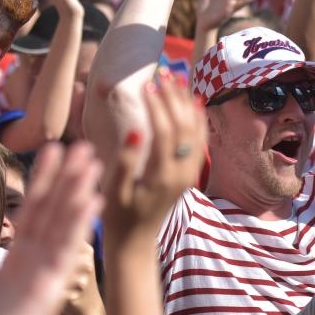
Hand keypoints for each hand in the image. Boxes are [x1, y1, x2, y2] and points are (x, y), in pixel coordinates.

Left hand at [0, 142, 103, 314]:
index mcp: (15, 259)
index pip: (31, 212)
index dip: (42, 182)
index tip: (51, 153)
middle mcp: (35, 261)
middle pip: (54, 211)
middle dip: (68, 178)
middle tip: (83, 146)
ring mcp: (46, 272)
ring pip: (65, 224)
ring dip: (78, 193)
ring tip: (92, 163)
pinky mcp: (52, 286)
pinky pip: (67, 249)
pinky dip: (78, 225)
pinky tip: (90, 201)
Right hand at [103, 72, 205, 239]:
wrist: (135, 241)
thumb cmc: (117, 216)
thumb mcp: (114, 191)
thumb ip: (124, 159)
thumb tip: (134, 128)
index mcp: (161, 177)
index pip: (166, 132)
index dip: (158, 106)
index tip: (147, 83)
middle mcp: (181, 174)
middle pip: (185, 127)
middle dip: (175, 98)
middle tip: (163, 73)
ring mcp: (188, 174)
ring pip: (196, 132)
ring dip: (187, 104)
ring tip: (177, 79)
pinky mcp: (189, 175)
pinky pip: (200, 142)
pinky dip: (197, 119)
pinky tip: (192, 102)